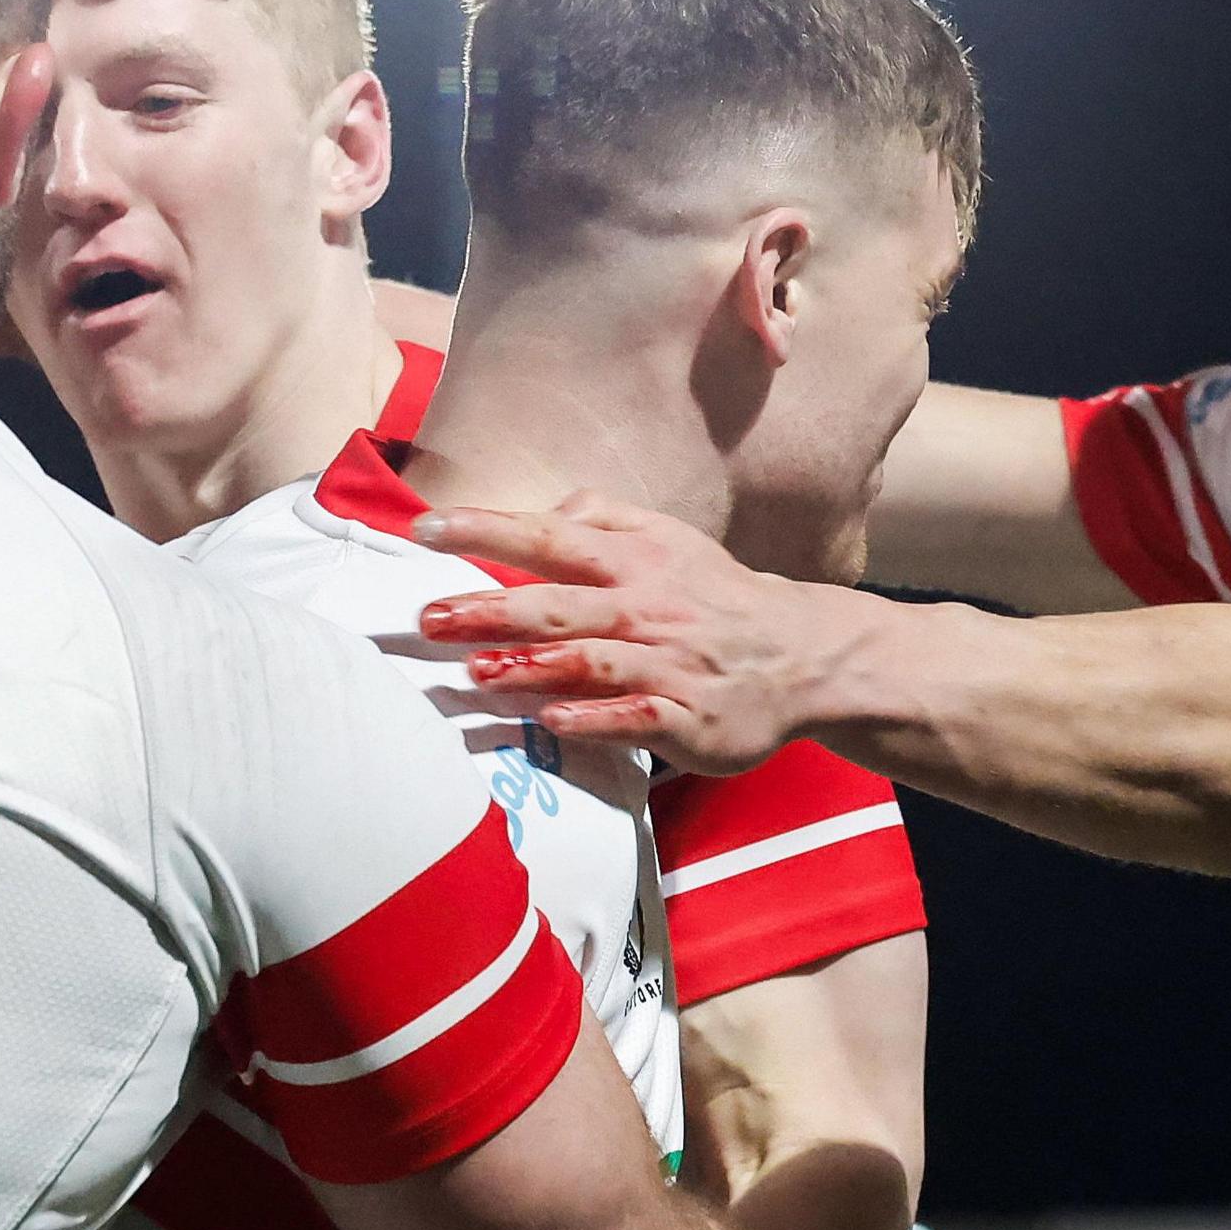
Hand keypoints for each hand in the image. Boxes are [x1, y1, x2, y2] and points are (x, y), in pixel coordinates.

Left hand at [412, 495, 856, 773]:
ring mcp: (667, 664)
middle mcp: (646, 607)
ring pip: (593, 661)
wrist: (805, 654)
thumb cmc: (716, 596)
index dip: (487, 530)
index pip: (550, 536)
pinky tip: (552, 721)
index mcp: (636, 560)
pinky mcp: (687, 718)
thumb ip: (604, 519)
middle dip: (491, 609)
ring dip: (533, 666)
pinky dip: (595, 718)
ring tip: (476, 672)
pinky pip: (636, 717)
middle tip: (429, 618)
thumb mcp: (668, 539)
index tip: (425, 529)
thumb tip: (546, 508)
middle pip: (559, 604)